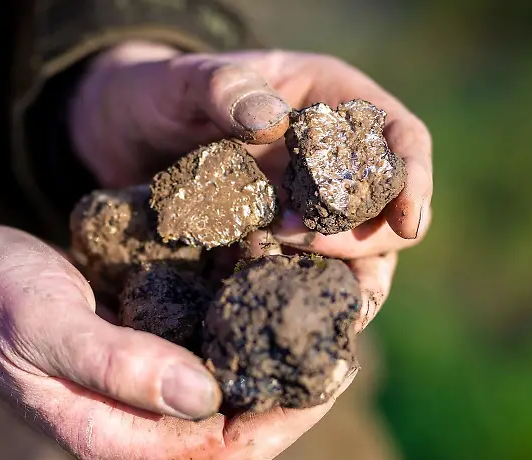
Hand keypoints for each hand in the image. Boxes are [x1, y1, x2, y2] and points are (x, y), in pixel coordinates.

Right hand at [0, 212, 360, 459]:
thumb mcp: (46, 328)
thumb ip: (120, 366)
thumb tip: (208, 395)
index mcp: (114, 433)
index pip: (225, 452)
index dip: (288, 420)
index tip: (334, 366)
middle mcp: (135, 418)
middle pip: (240, 425)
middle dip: (298, 387)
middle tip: (343, 328)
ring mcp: (138, 384)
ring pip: (230, 386)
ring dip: (277, 351)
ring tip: (322, 301)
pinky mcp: (138, 345)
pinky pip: (206, 347)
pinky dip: (243, 320)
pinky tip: (269, 277)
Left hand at [70, 43, 432, 324]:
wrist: (119, 134)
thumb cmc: (158, 92)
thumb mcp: (183, 80)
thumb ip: (223, 88)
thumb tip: (272, 122)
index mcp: (333, 103)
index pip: (401, 138)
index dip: (413, 179)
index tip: (406, 221)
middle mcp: (331, 162)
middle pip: (385, 210)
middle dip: (360, 236)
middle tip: (305, 241)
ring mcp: (306, 209)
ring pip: (355, 258)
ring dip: (337, 280)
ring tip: (301, 295)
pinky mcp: (274, 248)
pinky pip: (301, 279)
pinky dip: (292, 295)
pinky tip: (265, 307)